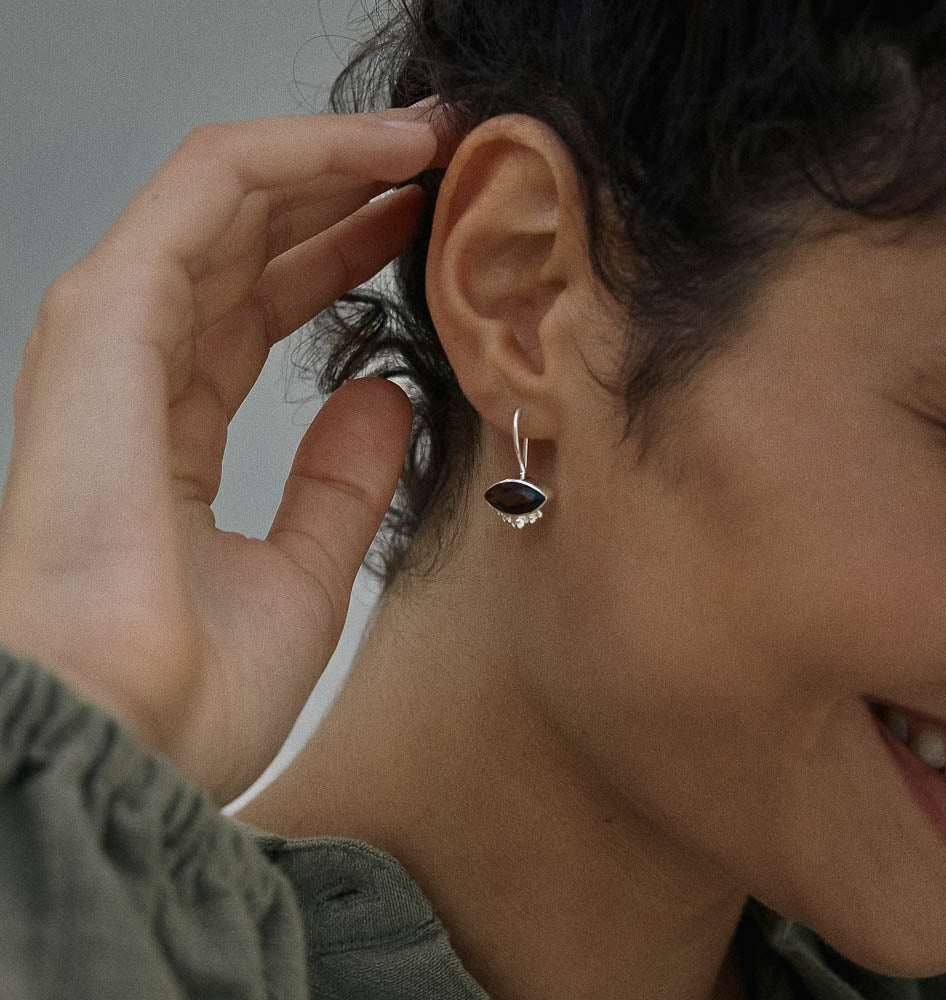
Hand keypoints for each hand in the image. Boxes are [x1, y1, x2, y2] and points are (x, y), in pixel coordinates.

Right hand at [0, 107, 449, 803]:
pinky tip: (377, 148)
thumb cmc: (191, 692)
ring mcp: (113, 341)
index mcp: (170, 435)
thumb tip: (380, 395)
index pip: (258, 311)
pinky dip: (291, 157)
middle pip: (247, 245)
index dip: (339, 258)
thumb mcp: (303, 575)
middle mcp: (136, 375)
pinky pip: (202, 196)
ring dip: (330, 158)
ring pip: (225, 201)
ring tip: (426, 138)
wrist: (124, 746)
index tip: (422, 230)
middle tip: (437, 161)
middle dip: (342, 191)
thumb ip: (339, 483)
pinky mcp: (105, 320)